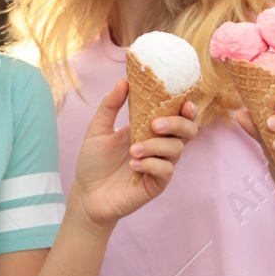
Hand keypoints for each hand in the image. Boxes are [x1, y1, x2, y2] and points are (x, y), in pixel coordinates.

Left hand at [72, 78, 197, 227]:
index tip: (184, 102)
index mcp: (150, 129)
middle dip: (177, 123)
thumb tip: (123, 81)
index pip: (178, 115)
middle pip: (188, 131)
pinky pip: (166, 170)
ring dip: (156, 146)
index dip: (187, 107)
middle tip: (154, 124)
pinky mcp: (157, 184)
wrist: (86, 193)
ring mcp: (160, 165)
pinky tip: (133, 165)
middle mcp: (160, 146)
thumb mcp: (98, 130)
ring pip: (177, 150)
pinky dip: (151, 164)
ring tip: (133, 150)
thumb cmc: (93, 162)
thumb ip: (109, 106)